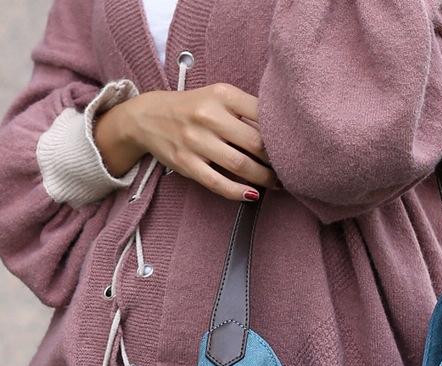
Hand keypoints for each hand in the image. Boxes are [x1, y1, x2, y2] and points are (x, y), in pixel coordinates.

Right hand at [93, 83, 276, 200]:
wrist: (148, 117)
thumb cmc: (194, 109)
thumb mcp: (218, 98)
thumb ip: (246, 112)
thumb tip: (281, 137)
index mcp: (222, 95)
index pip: (262, 113)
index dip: (281, 134)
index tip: (293, 146)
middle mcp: (209, 116)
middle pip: (255, 143)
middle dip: (276, 161)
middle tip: (288, 170)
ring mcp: (196, 141)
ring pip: (240, 165)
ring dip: (263, 179)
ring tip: (275, 184)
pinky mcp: (186, 163)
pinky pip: (217, 183)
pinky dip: (238, 192)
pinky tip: (252, 195)